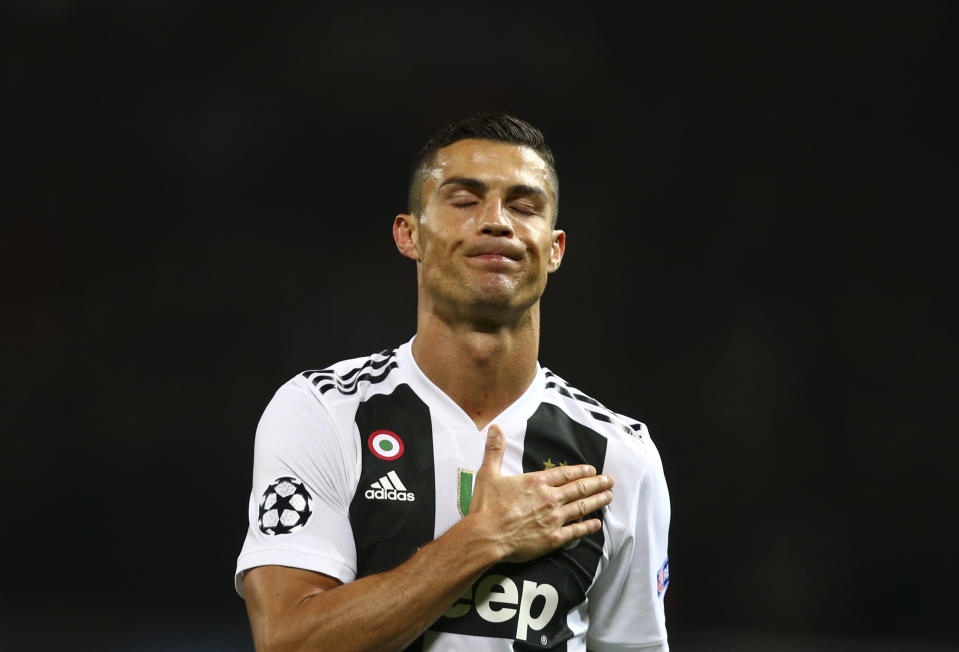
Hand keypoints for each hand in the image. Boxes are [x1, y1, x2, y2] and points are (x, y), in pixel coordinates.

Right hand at [467, 424, 613, 562]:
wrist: (486, 536)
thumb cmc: (486, 507)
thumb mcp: (488, 473)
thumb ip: (495, 450)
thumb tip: (496, 428)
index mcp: (536, 482)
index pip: (564, 473)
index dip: (580, 471)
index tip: (592, 469)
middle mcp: (549, 498)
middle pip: (579, 488)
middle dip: (597, 483)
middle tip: (610, 480)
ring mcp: (553, 519)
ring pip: (582, 507)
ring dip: (597, 501)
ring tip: (609, 496)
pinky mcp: (553, 538)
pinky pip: (576, 532)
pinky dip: (588, 527)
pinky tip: (597, 524)